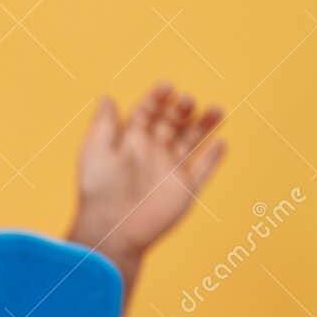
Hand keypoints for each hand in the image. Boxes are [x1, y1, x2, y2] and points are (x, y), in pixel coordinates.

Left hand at [70, 82, 225, 278]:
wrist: (112, 229)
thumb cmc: (98, 191)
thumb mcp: (95, 150)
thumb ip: (103, 123)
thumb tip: (107, 97)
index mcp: (131, 142)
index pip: (148, 112)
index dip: (158, 98)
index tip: (167, 87)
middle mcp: (152, 153)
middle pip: (172, 123)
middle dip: (181, 109)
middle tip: (188, 100)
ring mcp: (170, 171)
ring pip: (192, 141)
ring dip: (204, 125)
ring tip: (217, 109)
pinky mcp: (185, 189)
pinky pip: (204, 170)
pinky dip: (214, 157)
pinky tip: (221, 142)